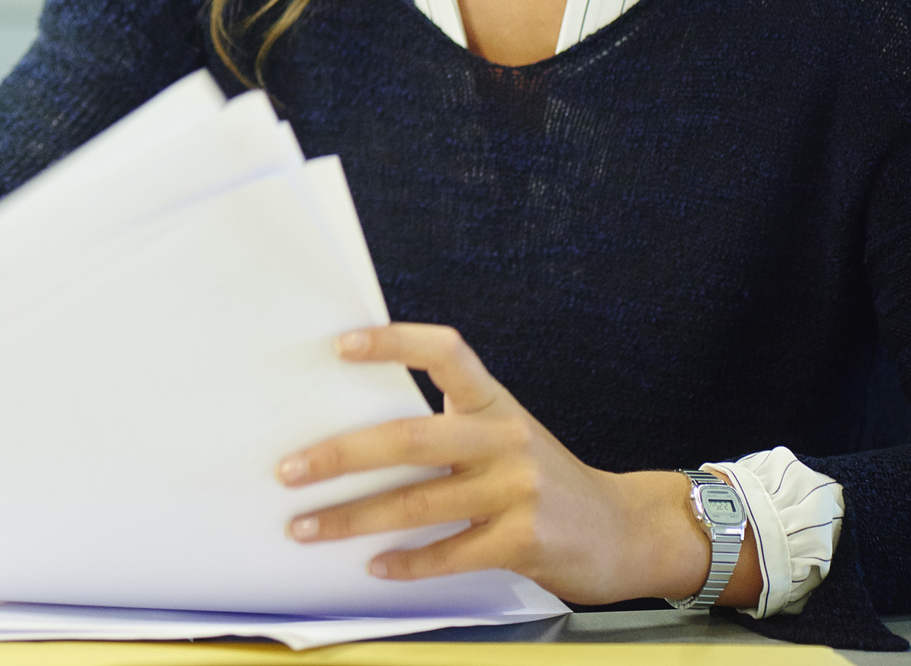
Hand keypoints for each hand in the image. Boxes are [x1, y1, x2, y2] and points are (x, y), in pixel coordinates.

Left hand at [275, 323, 760, 607]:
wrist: (623, 529)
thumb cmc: (543, 477)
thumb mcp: (504, 434)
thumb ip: (449, 428)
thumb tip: (359, 433)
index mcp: (494, 401)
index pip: (444, 352)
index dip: (393, 342)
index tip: (339, 345)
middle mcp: (504, 437)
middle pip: (409, 438)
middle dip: (340, 454)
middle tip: (288, 468)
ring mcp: (516, 490)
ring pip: (416, 503)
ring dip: (351, 518)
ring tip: (304, 527)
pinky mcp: (523, 541)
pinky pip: (448, 554)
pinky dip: (406, 564)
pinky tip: (373, 567)